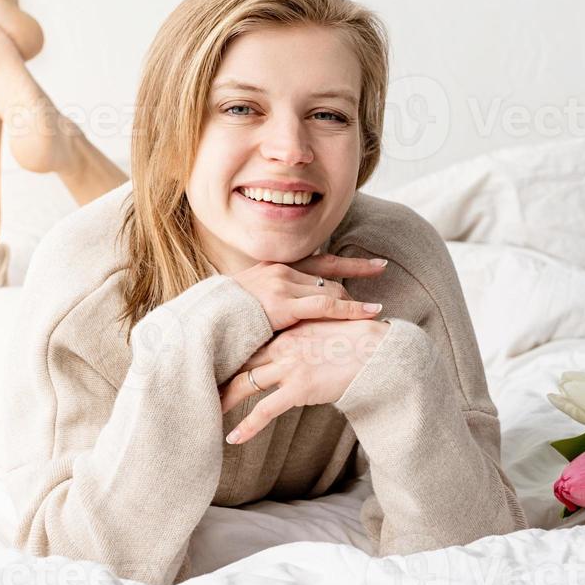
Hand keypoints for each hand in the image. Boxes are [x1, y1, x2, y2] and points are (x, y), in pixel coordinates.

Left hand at [220, 318, 390, 443]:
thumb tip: (295, 345)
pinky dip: (247, 425)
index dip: (228, 351)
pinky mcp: (299, 387)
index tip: (210, 360)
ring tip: (205, 413)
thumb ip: (304, 334)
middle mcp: (283, 344)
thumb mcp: (325, 327)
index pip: (249, 340)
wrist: (379, 350)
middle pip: (240, 360)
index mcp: (287, 328)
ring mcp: (290, 365)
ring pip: (245, 383)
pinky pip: (266, 410)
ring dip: (224, 399)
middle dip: (217, 373)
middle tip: (197, 385)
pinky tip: (233, 437)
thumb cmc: (358, 340)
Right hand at [230, 253, 388, 331]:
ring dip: (354, 300)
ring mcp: (283, 285)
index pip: (316, 260)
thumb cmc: (225, 319)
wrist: (205, 324)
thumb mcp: (248, 302)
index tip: (371, 263)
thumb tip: (287, 311)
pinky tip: (369, 313)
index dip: (344, 262)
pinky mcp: (285, 304)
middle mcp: (280, 270)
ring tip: (375, 309)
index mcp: (272, 267)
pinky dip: (351, 308)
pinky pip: (327, 304)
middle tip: (379, 273)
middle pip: (328, 271)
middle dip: (354, 273)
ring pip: (330, 288)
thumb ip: (270, 300)